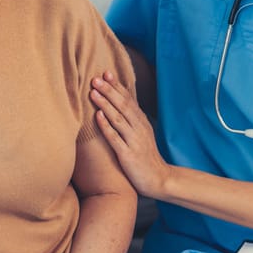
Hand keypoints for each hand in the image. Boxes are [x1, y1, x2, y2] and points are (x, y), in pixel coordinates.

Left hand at [90, 71, 170, 197]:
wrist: (159, 179)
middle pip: (123, 105)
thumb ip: (131, 120)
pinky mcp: (128, 154)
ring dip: (105, 104)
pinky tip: (97, 116)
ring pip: (118, 118)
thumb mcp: (142, 135)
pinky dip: (106, 126)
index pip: (129, 99)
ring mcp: (134, 141)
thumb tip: (117, 105)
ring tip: (93, 92)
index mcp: (141, 122)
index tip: (106, 73)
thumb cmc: (146, 157)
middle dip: (109, 90)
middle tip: (96, 78)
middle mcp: (139, 128)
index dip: (117, 86)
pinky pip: (115, 138)